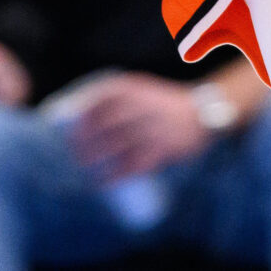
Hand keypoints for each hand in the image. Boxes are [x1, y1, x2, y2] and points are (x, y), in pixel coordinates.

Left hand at [65, 73, 213, 181]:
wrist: (201, 114)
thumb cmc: (163, 104)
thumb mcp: (142, 90)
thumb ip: (118, 98)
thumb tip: (81, 113)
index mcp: (134, 88)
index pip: (101, 97)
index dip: (82, 112)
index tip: (68, 125)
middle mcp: (142, 105)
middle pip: (105, 122)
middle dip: (85, 137)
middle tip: (72, 150)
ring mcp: (152, 128)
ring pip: (117, 144)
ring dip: (96, 157)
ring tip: (82, 165)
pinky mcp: (162, 150)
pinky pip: (134, 165)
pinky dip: (115, 175)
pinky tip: (102, 182)